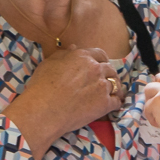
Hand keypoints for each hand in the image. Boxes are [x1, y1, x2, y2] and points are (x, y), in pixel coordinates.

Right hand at [5, 47, 124, 157]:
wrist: (43, 111)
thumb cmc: (41, 86)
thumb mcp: (49, 63)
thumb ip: (64, 54)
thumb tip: (74, 48)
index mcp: (83, 57)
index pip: (100, 54)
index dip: (101, 60)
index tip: (100, 65)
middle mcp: (96, 69)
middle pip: (110, 69)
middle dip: (108, 74)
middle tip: (104, 81)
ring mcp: (102, 87)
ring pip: (115, 84)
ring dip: (114, 88)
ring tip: (110, 94)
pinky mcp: (105, 104)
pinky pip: (117, 101)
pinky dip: (115, 102)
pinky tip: (112, 105)